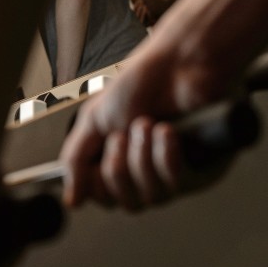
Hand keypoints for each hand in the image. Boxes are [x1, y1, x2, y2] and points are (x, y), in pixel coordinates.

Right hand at [60, 45, 233, 210]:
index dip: (97, 185)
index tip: (95, 165)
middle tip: (120, 135)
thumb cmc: (139, 83)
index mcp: (113, 158)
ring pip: (150, 196)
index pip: (102, 198)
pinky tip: (166, 131)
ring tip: (145, 125)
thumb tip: (69, 199)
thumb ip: (76, 160)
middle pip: (125, 203)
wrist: (177, 63)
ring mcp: (169, 171)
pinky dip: (165, 155)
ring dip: (142, 158)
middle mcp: (141, 169)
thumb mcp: (93, 120)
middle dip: (118, 168)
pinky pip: (174, 181)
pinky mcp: (197, 167)